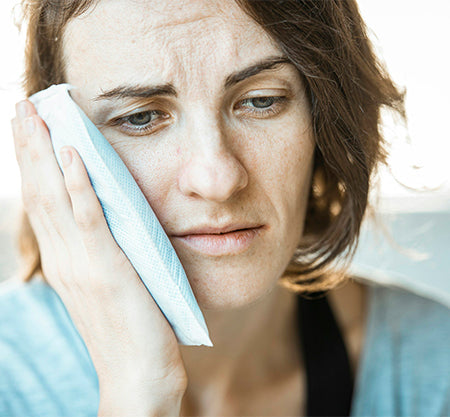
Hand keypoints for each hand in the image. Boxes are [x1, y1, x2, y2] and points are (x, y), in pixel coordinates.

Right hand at [11, 100, 186, 415]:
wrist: (137, 375)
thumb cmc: (128, 330)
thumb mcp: (108, 285)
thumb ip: (100, 254)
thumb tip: (104, 223)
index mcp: (66, 261)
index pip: (43, 201)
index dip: (34, 162)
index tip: (31, 128)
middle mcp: (65, 259)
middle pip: (40, 191)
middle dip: (30, 146)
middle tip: (23, 105)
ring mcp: (83, 264)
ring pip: (55, 197)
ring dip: (45, 152)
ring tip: (37, 114)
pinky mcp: (108, 269)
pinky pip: (89, 220)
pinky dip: (77, 185)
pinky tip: (71, 154)